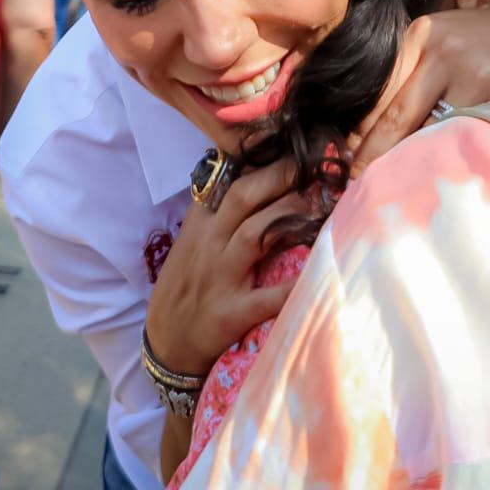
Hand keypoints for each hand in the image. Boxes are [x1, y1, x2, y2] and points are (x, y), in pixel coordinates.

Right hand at [145, 160, 305, 374]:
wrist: (167, 342)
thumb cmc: (189, 283)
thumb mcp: (194, 239)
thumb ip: (221, 209)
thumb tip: (256, 170)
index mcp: (201, 223)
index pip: (229, 180)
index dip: (263, 160)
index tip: (295, 147)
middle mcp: (210, 244)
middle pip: (243, 196)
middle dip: (281, 175)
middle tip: (316, 165)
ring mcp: (220, 277)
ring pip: (255, 234)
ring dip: (290, 215)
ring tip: (321, 204)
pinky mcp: (232, 313)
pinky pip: (266, 297)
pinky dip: (293, 286)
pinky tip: (321, 273)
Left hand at [348, 8, 489, 175]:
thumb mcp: (447, 43)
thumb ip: (413, 72)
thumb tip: (367, 130)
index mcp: (422, 35)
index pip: (379, 92)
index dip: (362, 133)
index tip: (351, 160)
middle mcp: (444, 51)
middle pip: (395, 117)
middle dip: (375, 157)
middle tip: (359, 185)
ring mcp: (476, 74)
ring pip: (430, 134)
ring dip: (415, 163)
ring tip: (401, 188)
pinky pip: (469, 139)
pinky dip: (456, 160)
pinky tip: (449, 175)